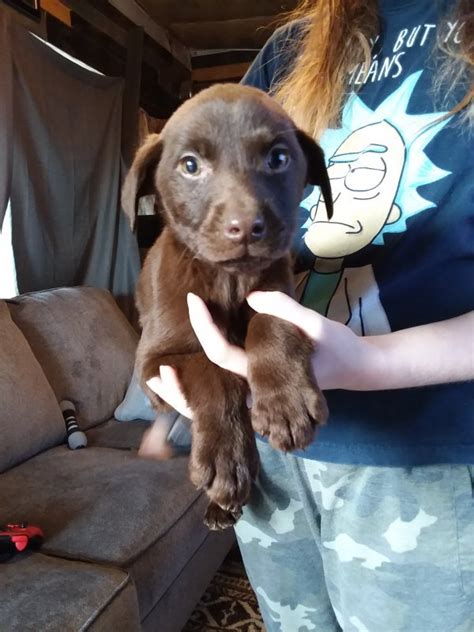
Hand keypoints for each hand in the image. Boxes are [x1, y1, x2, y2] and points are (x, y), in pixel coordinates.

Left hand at [145, 292, 376, 418]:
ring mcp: (257, 394)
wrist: (355, 369)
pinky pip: (225, 394)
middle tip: (157, 372)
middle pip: (211, 395)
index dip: (205, 326)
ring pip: (217, 402)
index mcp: (264, 373)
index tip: (194, 299)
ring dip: (188, 395)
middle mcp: (257, 390)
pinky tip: (186, 378)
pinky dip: (204, 390)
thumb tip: (252, 297)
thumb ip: (285, 310)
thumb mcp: (316, 324)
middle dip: (182, 389)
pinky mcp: (259, 389)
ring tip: (159, 381)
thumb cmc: (336, 347)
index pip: (223, 353)